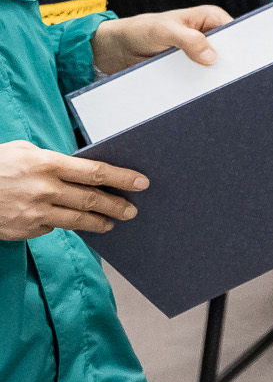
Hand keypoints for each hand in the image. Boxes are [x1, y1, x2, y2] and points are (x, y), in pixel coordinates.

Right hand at [0, 140, 147, 238]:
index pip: (94, 172)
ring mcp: (34, 213)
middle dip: (117, 205)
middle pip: (91, 199)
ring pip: (77, 220)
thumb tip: (78, 168)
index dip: (121, 178)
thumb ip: (51, 160)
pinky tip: (75, 223)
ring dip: (99, 222)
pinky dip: (64, 225)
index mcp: (45, 164)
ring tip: (112, 222)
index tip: (142, 182)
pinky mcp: (25, 230)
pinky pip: (52, 227)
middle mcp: (43, 189)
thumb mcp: (21, 151)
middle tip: (133, 210)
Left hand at [90, 6, 230, 76]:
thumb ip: (188, 39)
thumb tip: (211, 57)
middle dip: (226, 66)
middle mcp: (208, 35)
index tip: (240, 63)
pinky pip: (200, 79)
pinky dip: (198, 85)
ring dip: (211, 78)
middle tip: (224, 80)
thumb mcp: (163, 30)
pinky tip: (197, 92)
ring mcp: (199, 54)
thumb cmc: (139, 30)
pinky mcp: (189, 69)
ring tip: (211, 89)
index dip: (238, 48)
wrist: (117, 49)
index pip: (234, 33)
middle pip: (228, 53)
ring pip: (214, 69)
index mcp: (210, 18)